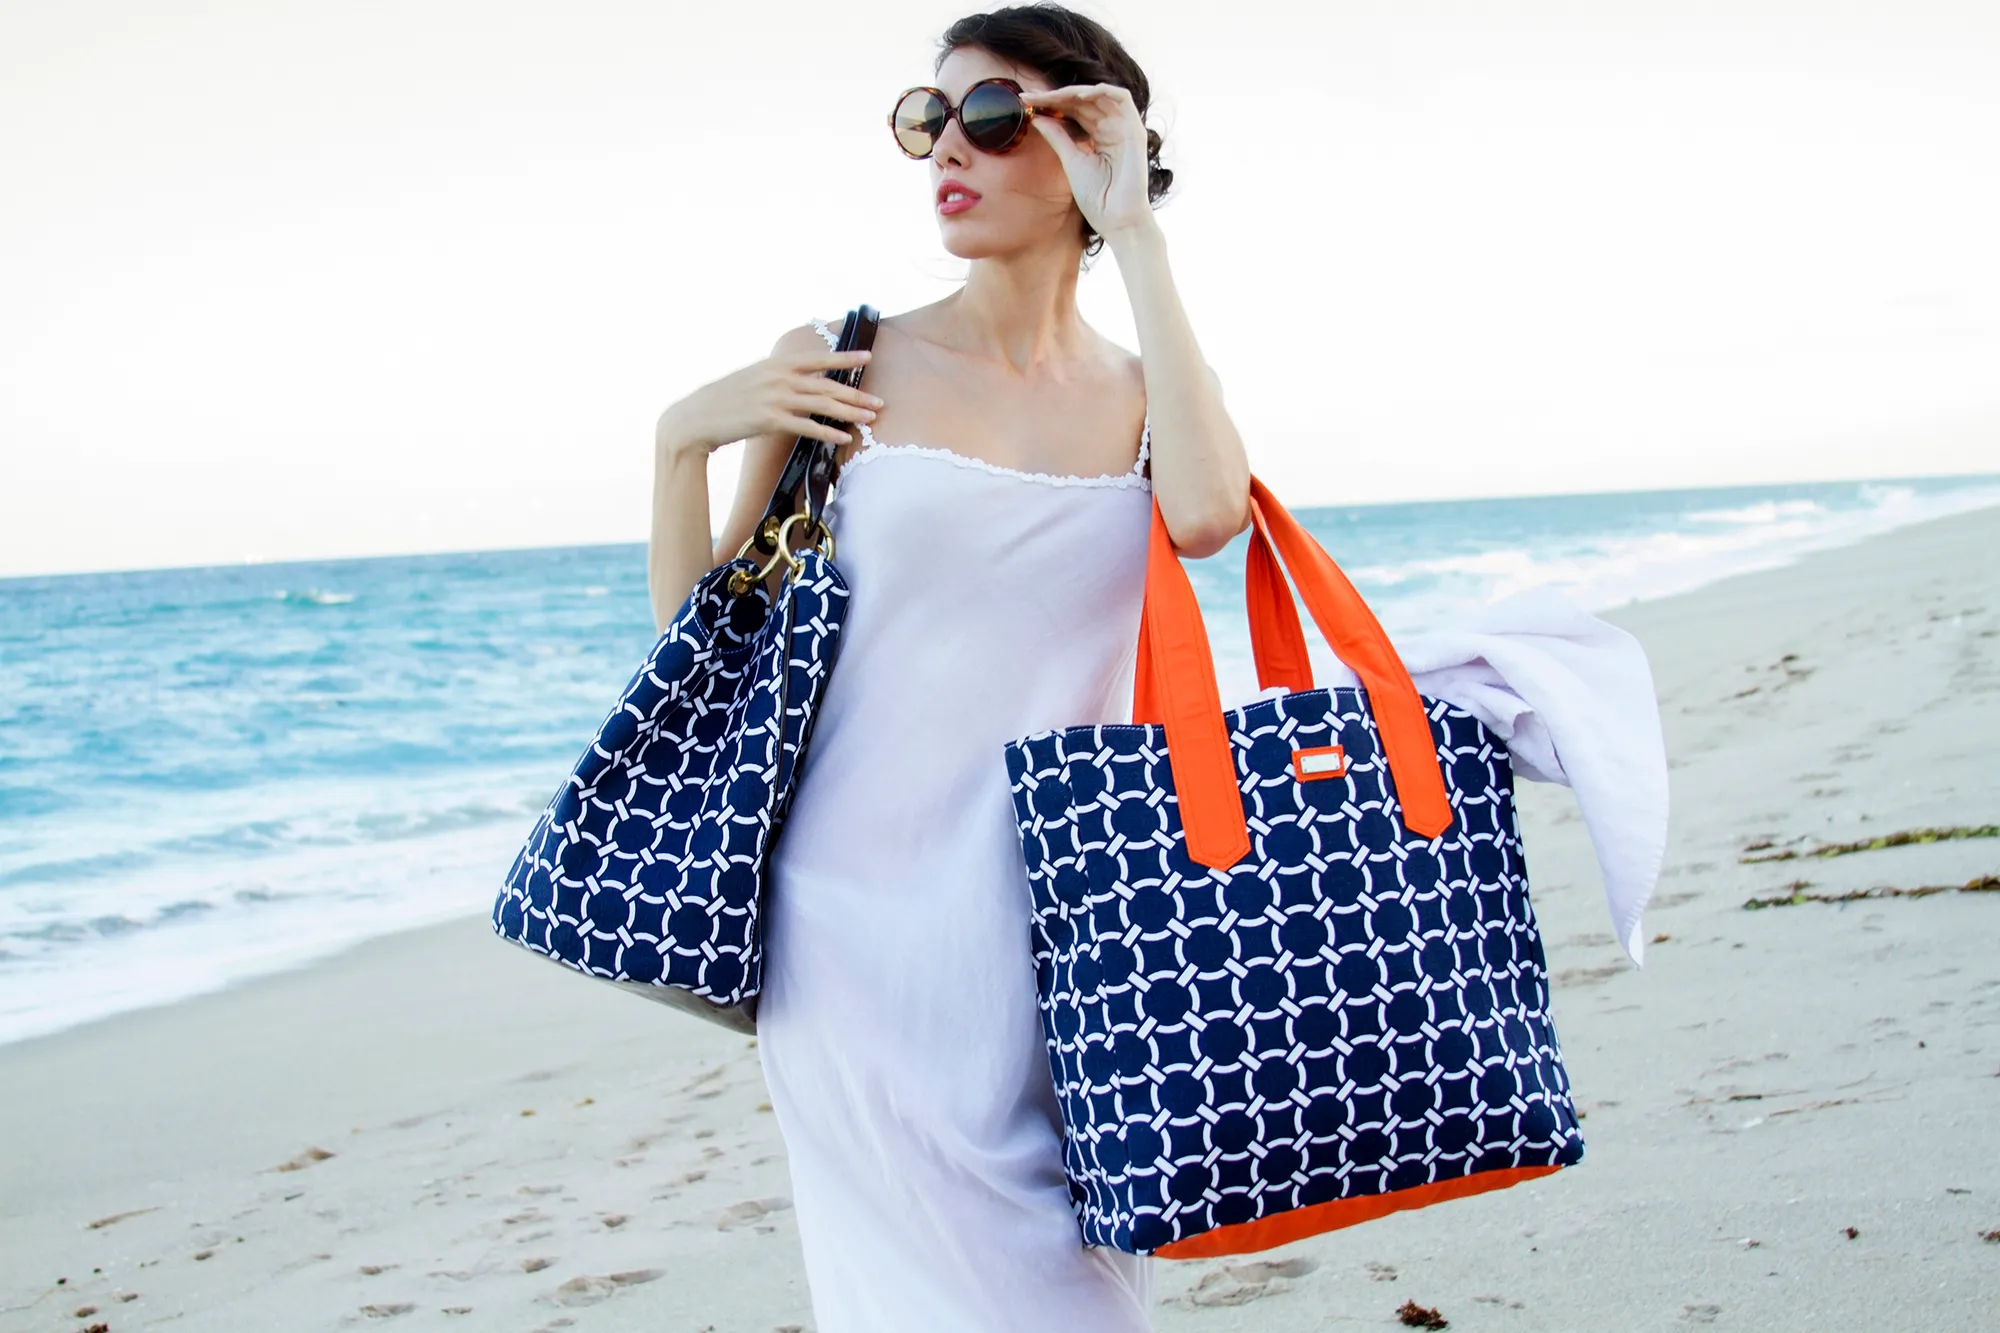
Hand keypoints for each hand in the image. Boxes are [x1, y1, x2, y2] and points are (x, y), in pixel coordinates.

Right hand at [656, 346, 879, 457]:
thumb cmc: (724, 402)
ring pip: (821, 404)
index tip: (869, 355)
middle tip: (880, 402)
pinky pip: (806, 426)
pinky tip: (844, 437)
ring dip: (849, 412)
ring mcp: (774, 397)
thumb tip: (799, 382)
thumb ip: (777, 378)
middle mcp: (778, 377)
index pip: (818, 358)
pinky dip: (827, 432)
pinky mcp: (769, 419)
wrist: (696, 418)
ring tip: (871, 419)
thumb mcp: (752, 380)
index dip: (845, 357)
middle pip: (826, 384)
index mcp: (775, 364)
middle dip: (856, 394)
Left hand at [1021, 84, 1156, 242]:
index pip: (1073, 110)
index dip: (1051, 103)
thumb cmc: (1098, 197)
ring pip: (1099, 95)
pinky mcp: (1134, 129)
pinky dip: (1102, 90)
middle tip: (1030, 97)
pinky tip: (1079, 96)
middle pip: (1083, 101)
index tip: (1026, 102)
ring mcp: (1124, 127)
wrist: (1116, 219)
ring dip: (1074, 91)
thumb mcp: (1071, 161)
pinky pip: (1122, 97)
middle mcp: (1112, 127)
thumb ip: (1058, 137)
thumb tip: (1037, 118)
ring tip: (1051, 96)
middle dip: (1055, 96)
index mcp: (1098, 135)